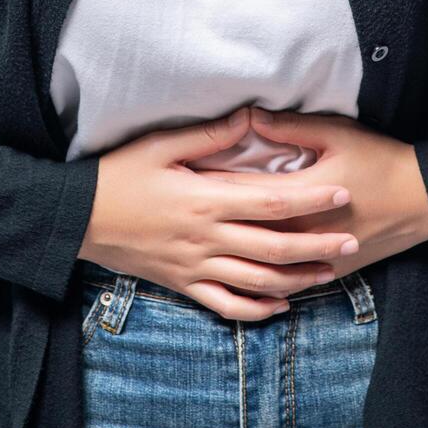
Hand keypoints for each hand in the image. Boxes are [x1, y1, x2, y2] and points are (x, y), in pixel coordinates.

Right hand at [79, 106, 361, 320]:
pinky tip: (280, 306)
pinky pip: (225, 305)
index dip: (311, 200)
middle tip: (352, 242)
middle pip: (274, 247)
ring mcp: (194, 267)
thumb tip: (250, 117)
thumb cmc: (117, 175)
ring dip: (297, 279)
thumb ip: (209, 135)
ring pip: (257, 281)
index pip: (272, 202)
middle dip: (318, 246)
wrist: (75, 219)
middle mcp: (205, 238)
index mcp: (205, 200)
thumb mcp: (159, 146)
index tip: (342, 195)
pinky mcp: (182, 285)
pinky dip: (256, 310)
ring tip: (328, 274)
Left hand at [192, 107, 427, 277]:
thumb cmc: (379, 160)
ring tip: (195, 249)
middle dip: (208, 225)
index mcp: (298, 197)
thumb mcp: (336, 134)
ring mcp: (314, 257)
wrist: (425, 201)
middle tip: (172, 218)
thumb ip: (290, 126)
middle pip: (242, 233)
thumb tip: (249, 116)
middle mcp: (301, 233)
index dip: (208, 187)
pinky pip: (286, 284)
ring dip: (228, 257)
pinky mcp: (329, 270)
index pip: (241, 194)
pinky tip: (237, 279)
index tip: (178, 180)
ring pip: (261, 266)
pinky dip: (259, 282)